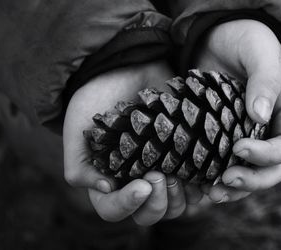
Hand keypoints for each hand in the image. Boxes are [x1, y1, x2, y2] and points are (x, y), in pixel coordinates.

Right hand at [63, 61, 187, 224]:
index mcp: (109, 179)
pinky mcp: (185, 156)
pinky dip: (202, 185)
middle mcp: (136, 180)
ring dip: (180, 197)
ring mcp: (163, 169)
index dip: (129, 204)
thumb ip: (80, 166)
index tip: (144, 184)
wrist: (126, 65)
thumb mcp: (77, 130)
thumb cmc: (97, 97)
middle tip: (158, 173)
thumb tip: (106, 190)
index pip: (114, 209)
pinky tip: (203, 172)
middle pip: (150, 214)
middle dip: (157, 201)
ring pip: (176, 206)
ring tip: (179, 171)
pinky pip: (198, 185)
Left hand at [195, 20, 280, 202]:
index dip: (268, 155)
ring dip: (233, 189)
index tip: (238, 148)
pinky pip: (225, 165)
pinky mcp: (223, 137)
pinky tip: (198, 182)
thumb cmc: (246, 39)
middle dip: (252, 181)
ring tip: (211, 192)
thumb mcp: (259, 50)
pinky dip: (215, 177)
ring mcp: (246, 136)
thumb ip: (264, 79)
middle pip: (273, 170)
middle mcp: (269, 130)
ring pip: (249, 175)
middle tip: (224, 180)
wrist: (221, 37)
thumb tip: (260, 117)